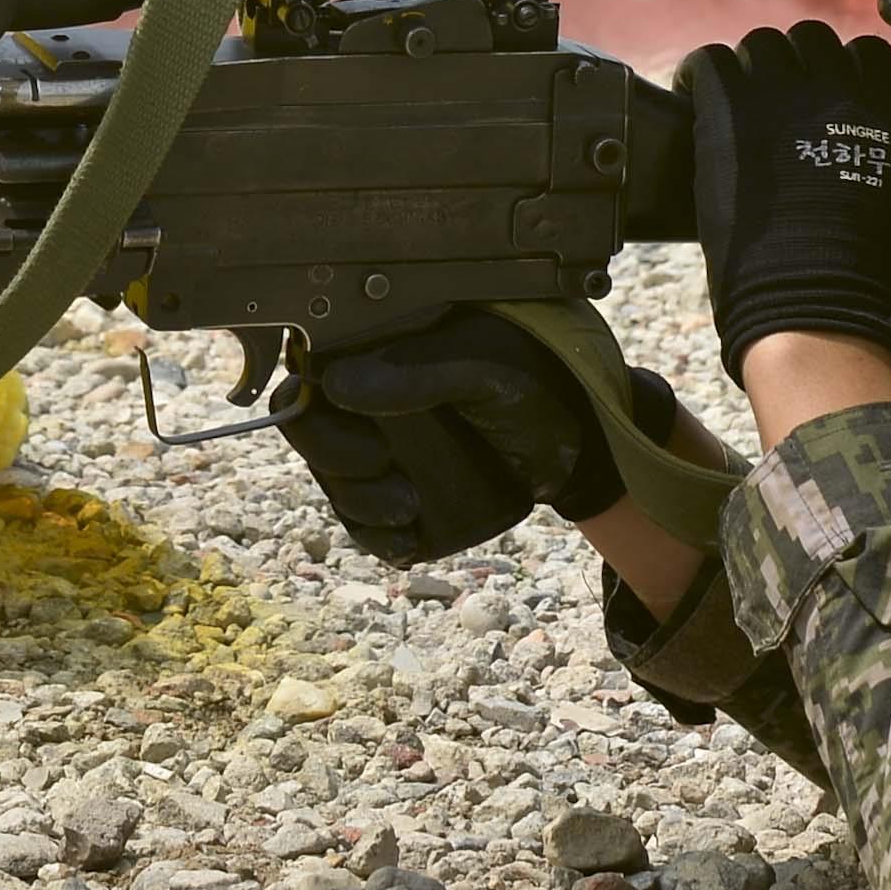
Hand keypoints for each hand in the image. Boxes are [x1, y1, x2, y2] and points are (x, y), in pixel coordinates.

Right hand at [278, 312, 656, 564]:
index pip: (308, 379)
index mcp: (377, 350)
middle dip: (338, 462)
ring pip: (333, 479)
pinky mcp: (398, 489)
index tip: (366, 441)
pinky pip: (362, 518)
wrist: (582, 436)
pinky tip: (403, 539)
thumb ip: (417, 371)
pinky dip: (374, 535)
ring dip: (358, 503)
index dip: (316, 415)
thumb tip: (337, 385)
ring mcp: (380, 446)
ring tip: (407, 508)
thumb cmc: (536, 379)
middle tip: (383, 470)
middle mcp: (366, 397)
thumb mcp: (482, 366)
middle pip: (310, 432)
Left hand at [677, 21, 890, 382]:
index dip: (843, 71)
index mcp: (888, 111)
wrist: (813, 297)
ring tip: (736, 104)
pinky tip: (695, 100)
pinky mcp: (730, 108)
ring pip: (760, 44)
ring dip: (749, 69)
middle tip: (776, 102)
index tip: (827, 96)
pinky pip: (709, 61)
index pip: (868, 54)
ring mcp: (781, 93)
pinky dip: (699, 77)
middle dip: (794, 65)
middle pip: (810, 40)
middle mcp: (838, 88)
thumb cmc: (872, 278)